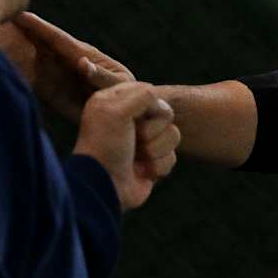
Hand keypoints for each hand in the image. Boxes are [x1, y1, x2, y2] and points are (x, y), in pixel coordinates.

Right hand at [0, 11, 133, 122]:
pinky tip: (0, 60)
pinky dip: (16, 69)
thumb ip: (101, 76)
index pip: (58, 39)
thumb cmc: (123, 96)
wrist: (118, 115)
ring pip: (31, 57)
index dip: (39, 27)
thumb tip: (81, 63)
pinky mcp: (48, 90)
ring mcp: (55, 73)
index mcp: (83, 55)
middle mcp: (65, 60)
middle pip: (39, 42)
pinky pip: (30, 78)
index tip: (21, 16)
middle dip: (22, 30)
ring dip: (16, 46)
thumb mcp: (117, 85)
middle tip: (1, 17)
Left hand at [75, 81, 178, 209]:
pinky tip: (141, 172)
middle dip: (154, 130)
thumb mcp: (116, 110)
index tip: (134, 117)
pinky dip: (158, 166)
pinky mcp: (152, 163)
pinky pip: (172, 158)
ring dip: (156, 150)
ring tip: (138, 159)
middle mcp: (129, 121)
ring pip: (173, 135)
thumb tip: (160, 103)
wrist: (104, 186)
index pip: (148, 91)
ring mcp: (142, 143)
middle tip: (135, 139)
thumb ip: (142, 94)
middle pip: (166, 113)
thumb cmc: (106, 147)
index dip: (148, 104)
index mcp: (115, 103)